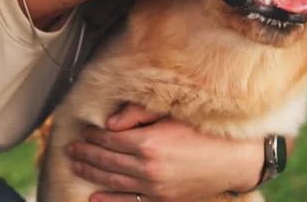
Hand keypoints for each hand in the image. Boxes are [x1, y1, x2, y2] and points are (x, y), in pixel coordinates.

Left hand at [65, 103, 261, 201]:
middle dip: (85, 153)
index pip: (109, 139)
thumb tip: (110, 122)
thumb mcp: (173, 115)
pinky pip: (129, 201)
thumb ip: (139, 114)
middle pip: (106, 160)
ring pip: (112, 181)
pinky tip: (94, 198)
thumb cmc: (206, 131)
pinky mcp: (162, 199)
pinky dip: (109, 201)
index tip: (83, 130)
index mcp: (147, 142)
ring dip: (91, 172)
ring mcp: (154, 187)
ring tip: (76, 165)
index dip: (93, 135)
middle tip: (70, 148)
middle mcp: (146, 167)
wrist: (235, 159)